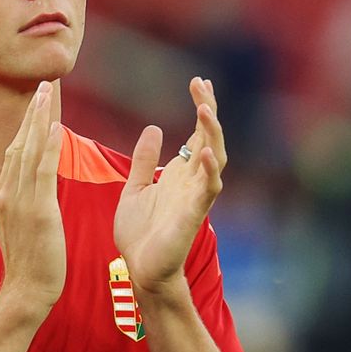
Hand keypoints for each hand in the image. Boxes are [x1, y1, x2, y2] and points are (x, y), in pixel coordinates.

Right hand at [0, 81, 65, 309]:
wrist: (26, 291)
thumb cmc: (29, 263)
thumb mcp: (21, 226)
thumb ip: (24, 201)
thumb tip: (34, 184)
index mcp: (4, 196)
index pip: (15, 151)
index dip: (26, 125)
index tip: (36, 102)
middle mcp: (7, 193)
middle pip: (18, 143)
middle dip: (30, 112)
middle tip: (42, 84)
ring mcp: (20, 201)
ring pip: (28, 150)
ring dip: (38, 119)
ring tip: (46, 92)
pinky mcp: (37, 210)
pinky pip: (41, 171)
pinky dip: (47, 146)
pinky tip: (54, 125)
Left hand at [113, 77, 225, 294]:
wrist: (140, 269)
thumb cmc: (140, 233)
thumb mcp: (135, 187)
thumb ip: (144, 160)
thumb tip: (154, 129)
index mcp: (180, 174)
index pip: (197, 133)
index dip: (202, 108)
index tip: (198, 82)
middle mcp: (192, 181)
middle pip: (209, 138)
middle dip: (208, 110)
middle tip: (201, 84)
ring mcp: (195, 197)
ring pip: (215, 159)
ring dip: (212, 134)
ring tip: (204, 109)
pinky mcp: (192, 215)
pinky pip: (207, 190)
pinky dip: (208, 171)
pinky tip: (204, 152)